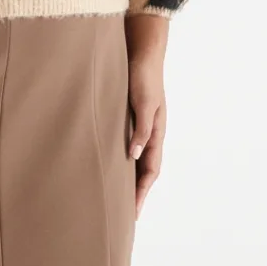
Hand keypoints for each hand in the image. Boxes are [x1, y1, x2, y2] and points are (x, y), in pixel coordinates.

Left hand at [127, 50, 165, 219]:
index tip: (133, 213)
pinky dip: (122, 158)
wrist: (141, 52)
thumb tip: (135, 155)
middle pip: (144, 169)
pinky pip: (127, 143)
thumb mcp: (143, 103)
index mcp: (156, 132)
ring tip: (115, 195)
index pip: (150, 170)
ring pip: (136, 158)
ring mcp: (140, 124)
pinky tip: (110, 162)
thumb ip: (141, 128)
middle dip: (136, 192)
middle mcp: (149, 132)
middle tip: (124, 213)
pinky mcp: (130, 116)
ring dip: (128, 177)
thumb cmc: (143, 76)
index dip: (142, 192)